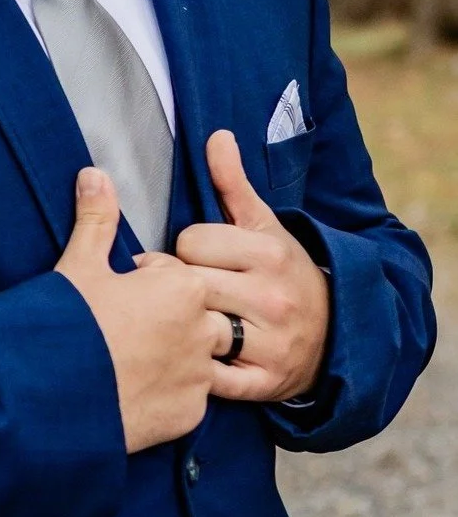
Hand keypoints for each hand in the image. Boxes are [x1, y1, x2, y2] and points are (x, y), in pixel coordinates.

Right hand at [57, 167, 225, 452]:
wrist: (52, 395)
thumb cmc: (67, 324)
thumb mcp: (79, 266)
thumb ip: (96, 219)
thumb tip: (95, 174)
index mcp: (183, 286)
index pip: (176, 274)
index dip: (143, 284)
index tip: (115, 298)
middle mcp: (202, 329)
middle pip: (198, 314)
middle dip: (168, 318)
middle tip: (122, 330)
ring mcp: (199, 376)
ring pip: (199, 357)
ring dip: (174, 356)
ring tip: (130, 360)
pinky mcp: (190, 414)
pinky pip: (189, 397)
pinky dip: (167, 393)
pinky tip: (133, 390)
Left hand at [170, 130, 329, 403]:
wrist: (336, 333)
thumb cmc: (284, 272)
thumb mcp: (264, 227)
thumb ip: (233, 184)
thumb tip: (216, 135)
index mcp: (270, 254)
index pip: (190, 243)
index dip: (187, 250)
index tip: (198, 258)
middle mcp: (273, 297)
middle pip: (188, 284)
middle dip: (179, 287)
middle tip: (186, 291)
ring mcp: (271, 342)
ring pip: (196, 328)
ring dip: (183, 326)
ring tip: (187, 321)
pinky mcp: (265, 381)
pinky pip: (211, 376)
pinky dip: (196, 370)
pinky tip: (195, 357)